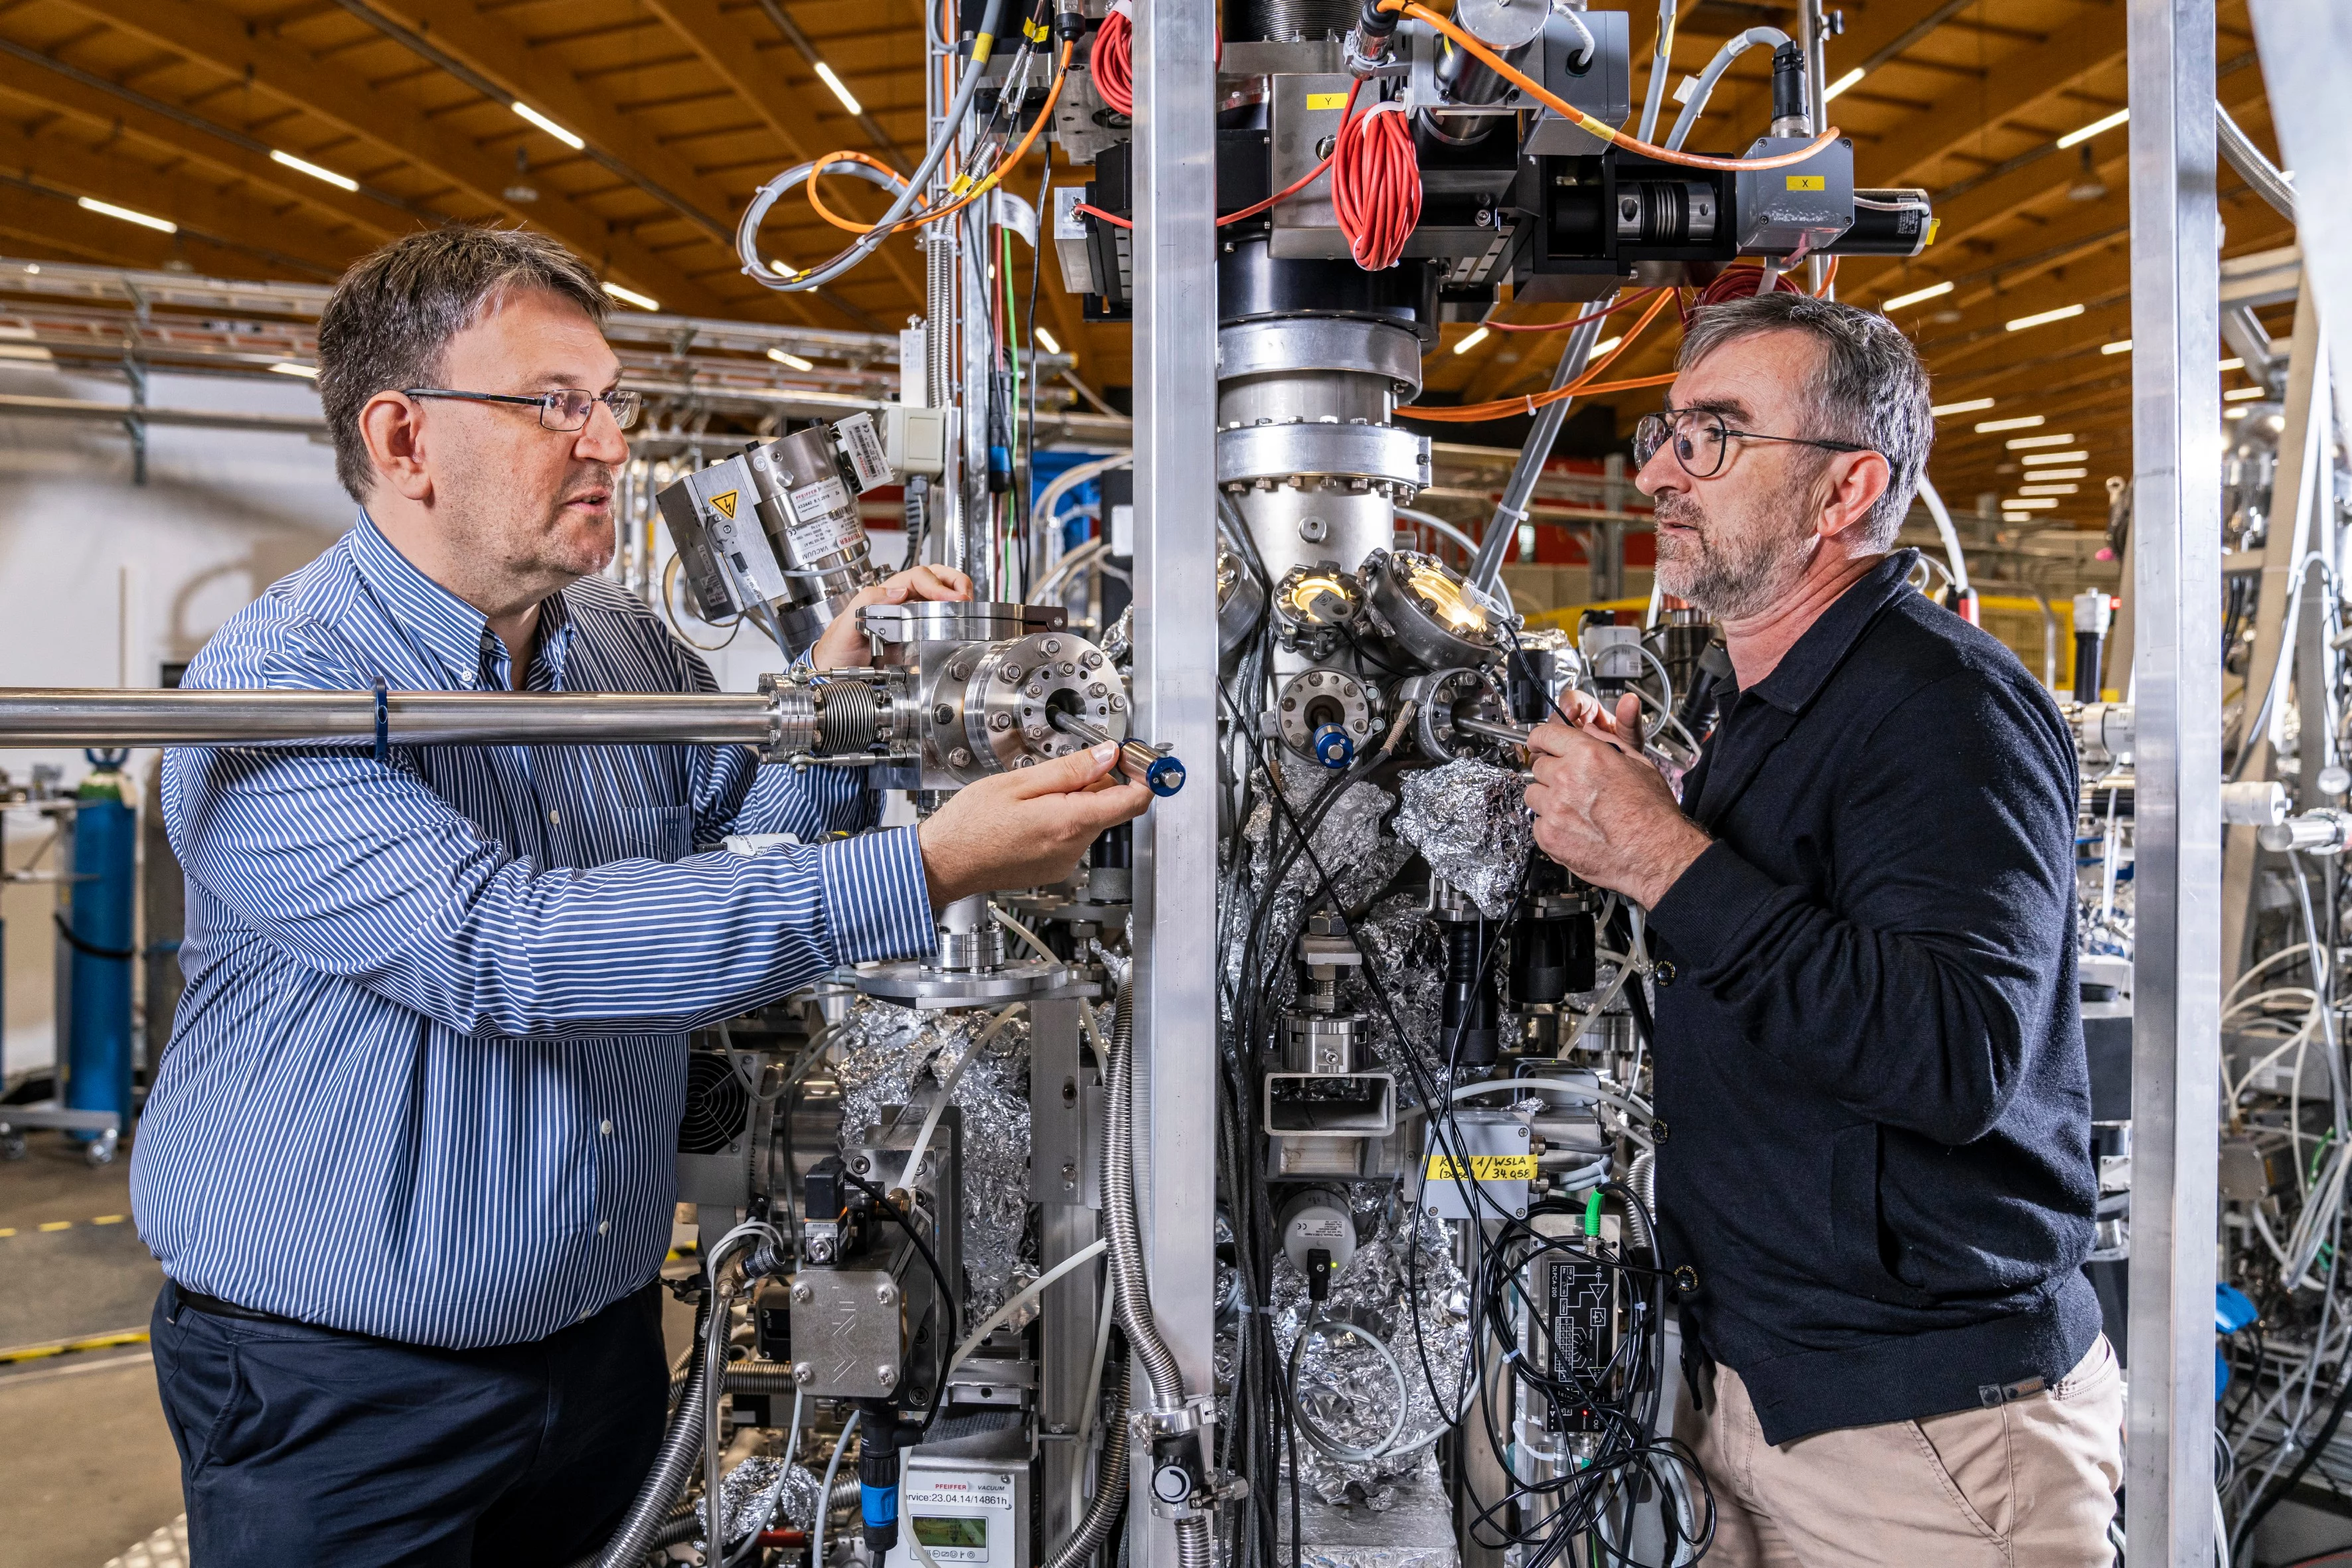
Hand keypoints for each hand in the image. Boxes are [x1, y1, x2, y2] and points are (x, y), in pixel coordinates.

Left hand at [810, 564, 973, 670]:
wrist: (837, 675)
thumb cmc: (837, 651)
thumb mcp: (845, 626)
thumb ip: (867, 603)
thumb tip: (898, 591)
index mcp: (885, 596)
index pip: (917, 577)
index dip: (935, 584)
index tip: (949, 596)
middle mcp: (900, 604)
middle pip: (934, 579)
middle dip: (954, 581)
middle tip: (965, 596)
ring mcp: (911, 620)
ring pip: (940, 598)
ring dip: (958, 595)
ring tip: (968, 606)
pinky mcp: (917, 638)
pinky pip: (940, 622)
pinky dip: (955, 617)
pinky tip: (962, 622)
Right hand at [918, 743, 1153, 907]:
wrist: (945, 863)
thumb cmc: (971, 824)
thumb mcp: (1020, 782)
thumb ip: (1072, 769)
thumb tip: (1109, 755)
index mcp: (1070, 823)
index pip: (1133, 801)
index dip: (1142, 775)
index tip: (1135, 758)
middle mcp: (1074, 848)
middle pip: (1109, 807)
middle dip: (1096, 782)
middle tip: (1063, 768)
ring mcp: (1065, 862)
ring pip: (1089, 820)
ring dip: (1074, 800)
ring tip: (1034, 795)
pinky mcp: (1054, 868)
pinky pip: (1072, 836)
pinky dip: (1062, 819)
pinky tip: (1030, 815)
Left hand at [1524, 693, 1711, 907]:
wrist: (1656, 854)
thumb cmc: (1653, 814)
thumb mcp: (1637, 764)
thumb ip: (1605, 743)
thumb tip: (1588, 732)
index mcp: (1587, 755)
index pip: (1543, 734)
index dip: (1542, 739)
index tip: (1541, 744)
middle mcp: (1566, 779)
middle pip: (1537, 765)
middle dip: (1552, 772)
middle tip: (1571, 784)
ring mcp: (1555, 809)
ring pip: (1533, 794)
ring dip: (1547, 798)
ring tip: (1574, 808)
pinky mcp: (1549, 837)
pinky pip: (1537, 823)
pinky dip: (1550, 825)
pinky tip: (1573, 827)